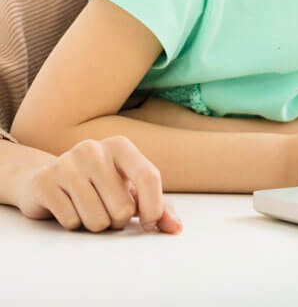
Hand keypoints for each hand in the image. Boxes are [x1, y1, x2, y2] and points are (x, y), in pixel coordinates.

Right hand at [15, 136, 181, 232]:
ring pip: (96, 220)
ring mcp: (67, 163)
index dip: (154, 207)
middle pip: (123, 208)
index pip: (149, 177)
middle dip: (119, 221)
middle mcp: (94, 149)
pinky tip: (69, 209)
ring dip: (96, 225)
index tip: (147, 221)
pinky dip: (74, 225)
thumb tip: (176, 228)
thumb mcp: (130, 189)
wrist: (48, 179)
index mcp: (121, 146)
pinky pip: (71, 222)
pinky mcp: (44, 182)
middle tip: (108, 211)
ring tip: (89, 210)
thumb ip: (158, 206)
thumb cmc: (100, 186)